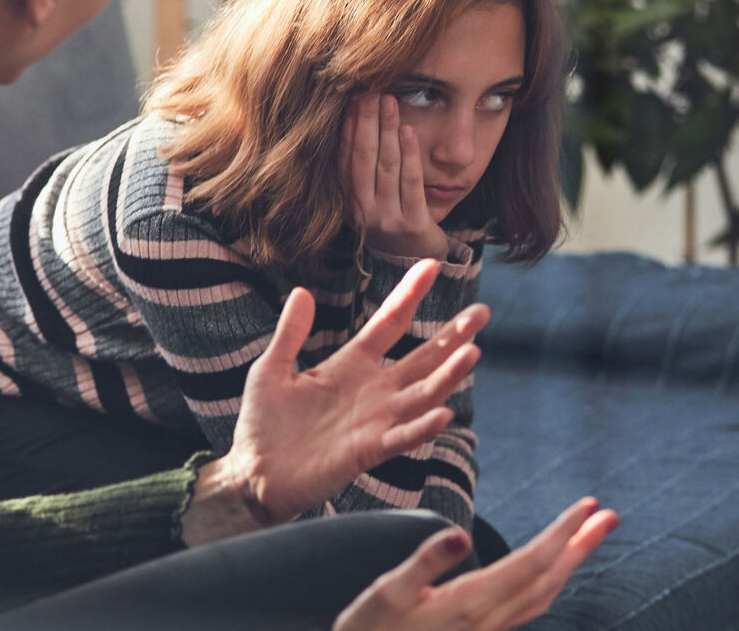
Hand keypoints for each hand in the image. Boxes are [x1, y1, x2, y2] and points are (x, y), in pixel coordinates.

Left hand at [184, 260, 488, 541]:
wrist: (254, 474)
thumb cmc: (263, 424)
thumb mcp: (272, 369)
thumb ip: (290, 333)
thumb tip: (301, 290)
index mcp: (350, 365)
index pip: (389, 323)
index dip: (409, 294)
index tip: (431, 264)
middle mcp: (372, 390)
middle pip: (422, 357)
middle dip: (453, 335)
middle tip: (484, 312)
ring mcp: (375, 420)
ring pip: (423, 393)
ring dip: (449, 375)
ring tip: (474, 352)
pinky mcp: (369, 450)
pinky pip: (403, 436)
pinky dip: (424, 425)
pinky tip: (445, 411)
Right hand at [333, 498, 619, 630]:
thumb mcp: (386, 593)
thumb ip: (424, 563)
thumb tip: (457, 535)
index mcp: (470, 603)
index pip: (531, 562)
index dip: (563, 533)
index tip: (589, 506)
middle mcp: (488, 620)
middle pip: (548, 578)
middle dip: (581, 545)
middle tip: (610, 516)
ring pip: (543, 595)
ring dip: (569, 563)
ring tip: (588, 537)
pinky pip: (528, 607)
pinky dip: (548, 582)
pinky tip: (547, 573)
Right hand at [342, 94, 448, 259]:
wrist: (416, 259)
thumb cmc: (392, 218)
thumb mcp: (369, 197)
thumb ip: (361, 168)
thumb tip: (355, 118)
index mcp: (347, 203)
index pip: (345, 158)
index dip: (348, 127)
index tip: (353, 97)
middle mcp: (362, 212)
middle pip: (362, 158)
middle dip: (367, 122)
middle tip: (371, 91)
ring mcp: (386, 219)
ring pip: (386, 167)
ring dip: (387, 131)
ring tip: (390, 102)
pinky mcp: (412, 223)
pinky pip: (411, 182)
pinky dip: (410, 155)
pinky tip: (408, 131)